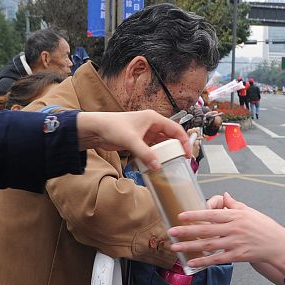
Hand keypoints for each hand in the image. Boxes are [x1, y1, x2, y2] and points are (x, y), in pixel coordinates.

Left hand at [76, 109, 190, 169]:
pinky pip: (152, 148)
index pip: (175, 129)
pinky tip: (157, 163)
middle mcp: (151, 124)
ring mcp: (145, 132)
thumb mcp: (131, 141)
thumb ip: (146, 154)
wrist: (96, 129)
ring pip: (162, 143)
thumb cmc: (112, 127)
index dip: (184, 141)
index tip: (188, 154)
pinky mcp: (139, 140)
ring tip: (171, 164)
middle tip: (182, 161)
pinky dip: (156, 155)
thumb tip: (158, 166)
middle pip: (171, 136)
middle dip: (177, 148)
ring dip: (166, 153)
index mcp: (153, 118)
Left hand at [169, 192, 284, 272]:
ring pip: (209, 245)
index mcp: (236, 216)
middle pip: (206, 230)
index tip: (180, 216)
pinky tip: (192, 262)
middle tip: (170, 232)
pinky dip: (204, 261)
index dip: (195, 215)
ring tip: (175, 247)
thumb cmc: (264, 227)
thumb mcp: (250, 212)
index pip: (212, 214)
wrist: (279, 245)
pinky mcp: (238, 256)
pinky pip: (217, 259)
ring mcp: (235, 243)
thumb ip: (235, 205)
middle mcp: (234, 229)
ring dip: (190, 246)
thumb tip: (224, 195)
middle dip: (187, 231)